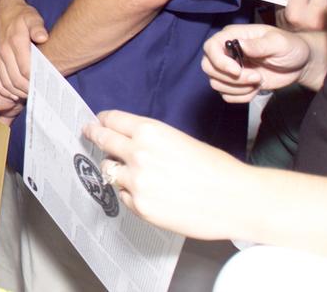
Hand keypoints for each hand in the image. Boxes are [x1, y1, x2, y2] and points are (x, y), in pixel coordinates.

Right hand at [0, 0, 47, 99]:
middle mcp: (4, 51)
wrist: (3, 10)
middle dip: (28, 89)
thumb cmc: (20, 14)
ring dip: (17, 92)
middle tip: (39, 93)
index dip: (35, 80)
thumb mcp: (32, 17)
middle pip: (16, 79)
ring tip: (29, 95)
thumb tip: (42, 37)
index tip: (44, 85)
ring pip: (5, 82)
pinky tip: (14, 93)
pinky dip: (4, 90)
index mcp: (15, 42)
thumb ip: (37, 28)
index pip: (26, 69)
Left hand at [84, 110, 247, 240]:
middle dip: (93, 135)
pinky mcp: (140, 206)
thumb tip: (126, 140)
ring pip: (108, 170)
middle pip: (102, 140)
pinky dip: (131, 193)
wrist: (238, 200)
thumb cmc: (216, 169)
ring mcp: (137, 181)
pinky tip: (151, 194)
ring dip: (115, 169)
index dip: (102, 120)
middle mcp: (138, 153)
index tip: (97, 121)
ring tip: (133, 172)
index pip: (111, 120)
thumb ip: (149, 140)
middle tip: (88, 132)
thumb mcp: (178, 140)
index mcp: (150, 131)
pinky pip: (123, 195)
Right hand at [200, 23, 311, 101]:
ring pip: (216, 83)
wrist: (301, 64)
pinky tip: (255, 89)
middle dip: (231, 78)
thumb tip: (240, 44)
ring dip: (238, 88)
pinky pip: (226, 95)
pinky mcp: (236, 84)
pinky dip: (241, 97)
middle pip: (208, 68)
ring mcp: (230, 69)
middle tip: (256, 78)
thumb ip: (260, 44)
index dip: (218, 61)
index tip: (237, 71)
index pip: (210, 47)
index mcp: (232, 36)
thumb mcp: (279, 43)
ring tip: (258, 81)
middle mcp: (226, 52)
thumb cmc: (291, 47)